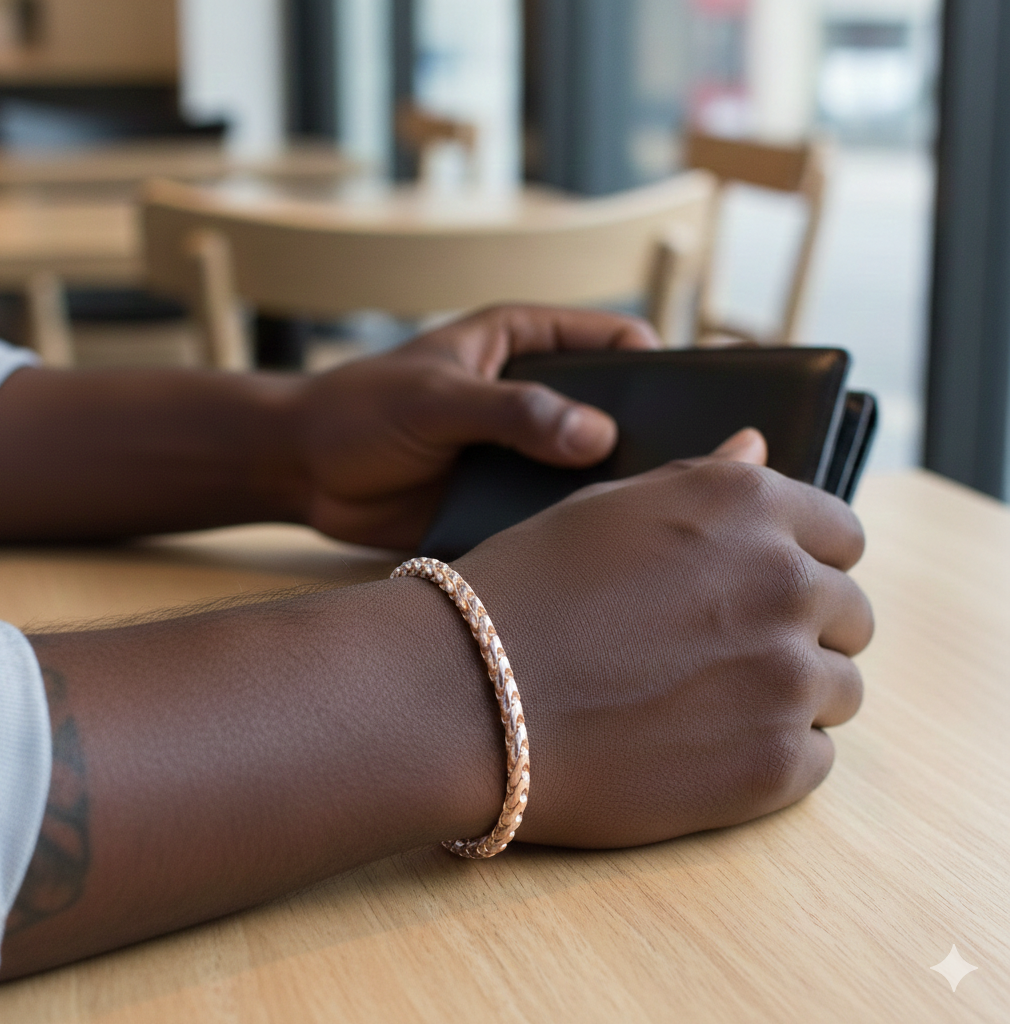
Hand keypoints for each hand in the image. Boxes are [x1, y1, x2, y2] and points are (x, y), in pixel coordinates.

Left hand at [289, 305, 659, 546]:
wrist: (304, 472)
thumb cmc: (360, 410)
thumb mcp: (435, 400)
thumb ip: (512, 411)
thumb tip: (598, 435)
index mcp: (524, 342)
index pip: (614, 342)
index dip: (655, 368)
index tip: (685, 407)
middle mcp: (535, 395)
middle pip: (617, 409)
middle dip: (648, 436)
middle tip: (684, 471)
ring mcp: (525, 450)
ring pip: (593, 466)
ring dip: (615, 487)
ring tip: (652, 518)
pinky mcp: (508, 498)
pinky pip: (558, 510)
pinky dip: (578, 525)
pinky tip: (601, 549)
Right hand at [455, 428, 872, 846]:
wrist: (465, 695)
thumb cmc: (524, 590)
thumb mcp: (606, 509)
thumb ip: (701, 480)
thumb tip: (758, 446)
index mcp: (749, 505)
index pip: (843, 534)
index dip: (808, 562)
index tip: (767, 589)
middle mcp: (785, 579)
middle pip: (850, 614)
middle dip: (802, 631)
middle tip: (725, 655)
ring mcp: (785, 676)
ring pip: (838, 690)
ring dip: (788, 696)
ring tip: (706, 705)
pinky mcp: (771, 765)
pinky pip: (813, 760)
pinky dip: (769, 756)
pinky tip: (700, 748)